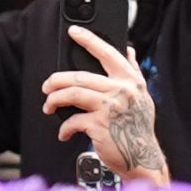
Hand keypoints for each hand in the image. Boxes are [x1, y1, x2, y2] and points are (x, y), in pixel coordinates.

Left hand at [42, 25, 163, 176]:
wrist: (143, 159)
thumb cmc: (138, 130)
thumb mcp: (142, 98)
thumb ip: (133, 73)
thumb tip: (129, 50)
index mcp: (132, 82)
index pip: (108, 54)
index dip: (89, 40)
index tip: (73, 32)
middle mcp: (123, 92)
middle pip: (79, 76)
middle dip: (56, 80)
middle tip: (47, 86)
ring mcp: (111, 108)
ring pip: (72, 93)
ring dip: (54, 99)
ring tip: (49, 106)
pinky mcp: (100, 125)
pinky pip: (73, 120)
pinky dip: (64, 127)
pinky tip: (64, 132)